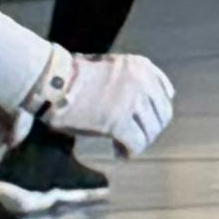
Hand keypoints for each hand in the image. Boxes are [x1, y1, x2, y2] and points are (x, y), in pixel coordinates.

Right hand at [46, 45, 174, 157]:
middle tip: (134, 138)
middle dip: (149, 130)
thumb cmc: (73, 76)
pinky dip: (129, 152)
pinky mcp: (118, 121)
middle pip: (162, 115)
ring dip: (139, 142)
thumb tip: (141, 108)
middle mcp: (142, 81)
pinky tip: (118, 153)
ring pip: (151, 131)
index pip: (166, 93)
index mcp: (141, 66)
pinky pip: (136, 144)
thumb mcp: (111, 68)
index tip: (142, 121)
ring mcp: (131, 101)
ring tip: (122, 146)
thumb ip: (130, 82)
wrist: (52, 81)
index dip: (155, 112)